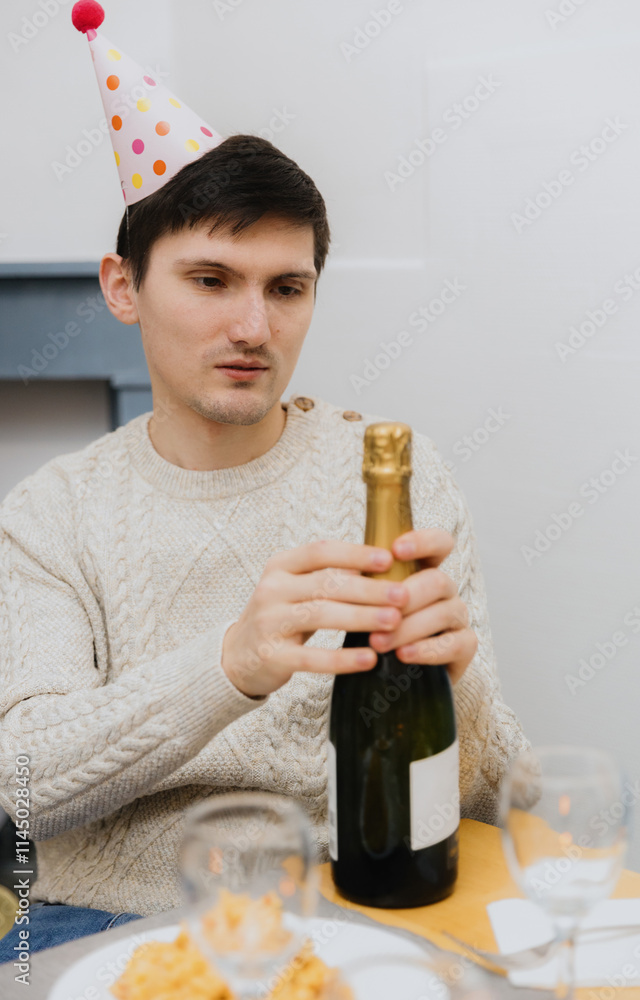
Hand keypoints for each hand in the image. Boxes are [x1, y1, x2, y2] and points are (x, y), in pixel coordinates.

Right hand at [221, 540, 409, 697]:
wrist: (237, 656)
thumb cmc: (281, 616)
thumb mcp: (296, 588)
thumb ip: (329, 576)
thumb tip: (384, 565)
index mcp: (280, 566)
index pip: (320, 551)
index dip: (355, 553)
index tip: (388, 559)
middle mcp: (272, 590)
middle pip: (326, 584)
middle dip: (368, 590)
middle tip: (403, 595)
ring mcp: (269, 623)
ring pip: (321, 616)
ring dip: (361, 618)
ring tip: (394, 622)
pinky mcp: (272, 656)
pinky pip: (312, 657)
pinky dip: (343, 659)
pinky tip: (369, 658)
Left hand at [368, 528, 477, 684]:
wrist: (388, 678)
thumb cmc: (375, 630)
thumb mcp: (366, 603)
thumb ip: (364, 584)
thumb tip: (341, 570)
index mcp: (424, 571)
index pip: (439, 544)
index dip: (423, 541)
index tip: (396, 549)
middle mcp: (445, 590)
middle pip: (437, 580)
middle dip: (406, 595)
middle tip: (375, 613)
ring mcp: (458, 617)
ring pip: (444, 612)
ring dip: (408, 627)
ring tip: (377, 643)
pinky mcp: (464, 647)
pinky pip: (456, 644)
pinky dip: (427, 649)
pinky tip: (404, 654)